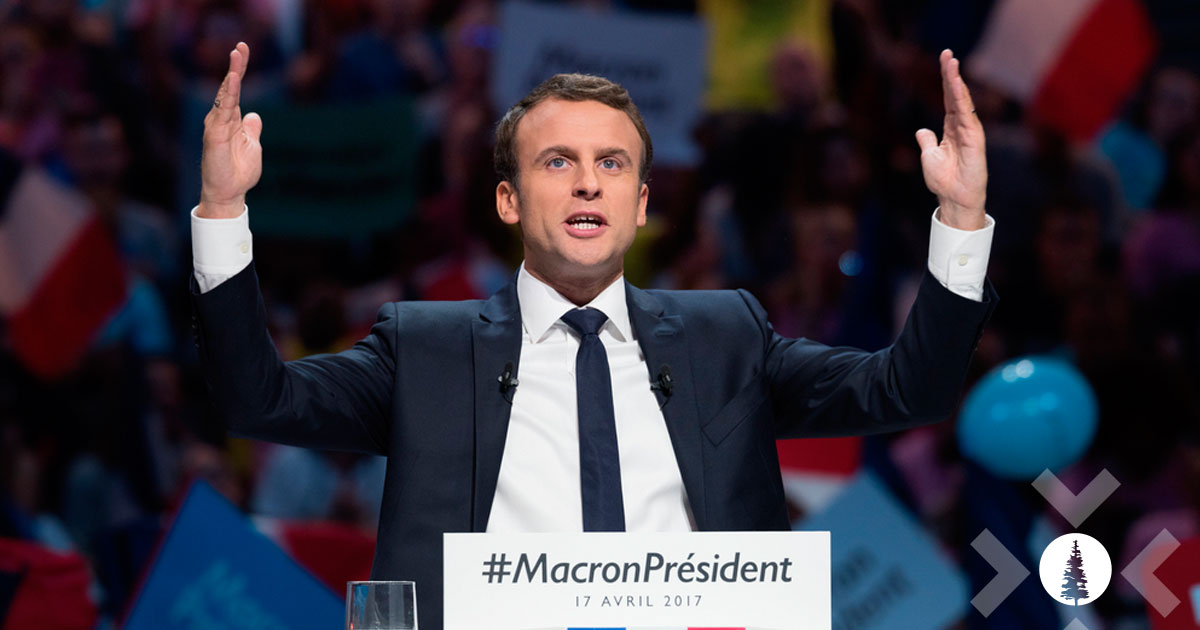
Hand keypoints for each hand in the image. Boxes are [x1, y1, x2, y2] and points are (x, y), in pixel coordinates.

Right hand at [198, 42, 261, 218]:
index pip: (236, 90)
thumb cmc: (239, 172)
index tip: (242, 50)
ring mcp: (217, 126)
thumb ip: (251, 129)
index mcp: (232, 120)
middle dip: (236, 66)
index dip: (239, 70)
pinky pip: (223, 111)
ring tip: (237, 56)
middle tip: (241, 46)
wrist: (229, 194)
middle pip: (229, 88)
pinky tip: (233, 81)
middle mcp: (222, 119)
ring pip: (225, 95)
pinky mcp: (214, 135)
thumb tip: (254, 116)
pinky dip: (228, 95)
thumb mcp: (252, 146)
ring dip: (232, 75)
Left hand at [915, 49, 986, 230]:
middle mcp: (962, 126)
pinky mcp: (974, 140)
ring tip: (951, 63)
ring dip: (956, 82)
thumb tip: (921, 130)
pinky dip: (961, 100)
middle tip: (947, 53)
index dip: (945, 80)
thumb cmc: (944, 181)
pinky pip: (967, 115)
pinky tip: (956, 86)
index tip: (944, 60)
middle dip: (951, 74)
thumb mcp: (929, 156)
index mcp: (951, 128)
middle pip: (956, 95)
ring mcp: (969, 131)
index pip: (948, 99)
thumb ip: (927, 141)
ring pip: (962, 101)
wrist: (954, 199)